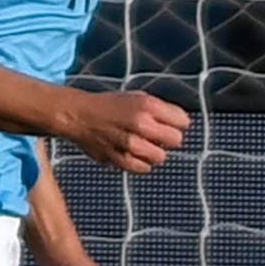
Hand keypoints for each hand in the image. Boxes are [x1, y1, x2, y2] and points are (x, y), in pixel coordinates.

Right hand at [63, 90, 189, 173]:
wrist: (80, 115)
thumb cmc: (111, 106)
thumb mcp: (138, 97)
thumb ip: (162, 110)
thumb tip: (184, 125)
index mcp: (147, 105)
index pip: (183, 122)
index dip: (178, 123)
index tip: (169, 123)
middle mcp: (141, 124)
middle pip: (176, 140)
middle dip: (168, 138)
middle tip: (156, 135)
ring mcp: (130, 144)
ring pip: (161, 157)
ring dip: (154, 152)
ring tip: (142, 144)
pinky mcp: (120, 159)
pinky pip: (144, 168)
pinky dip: (142, 163)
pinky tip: (133, 153)